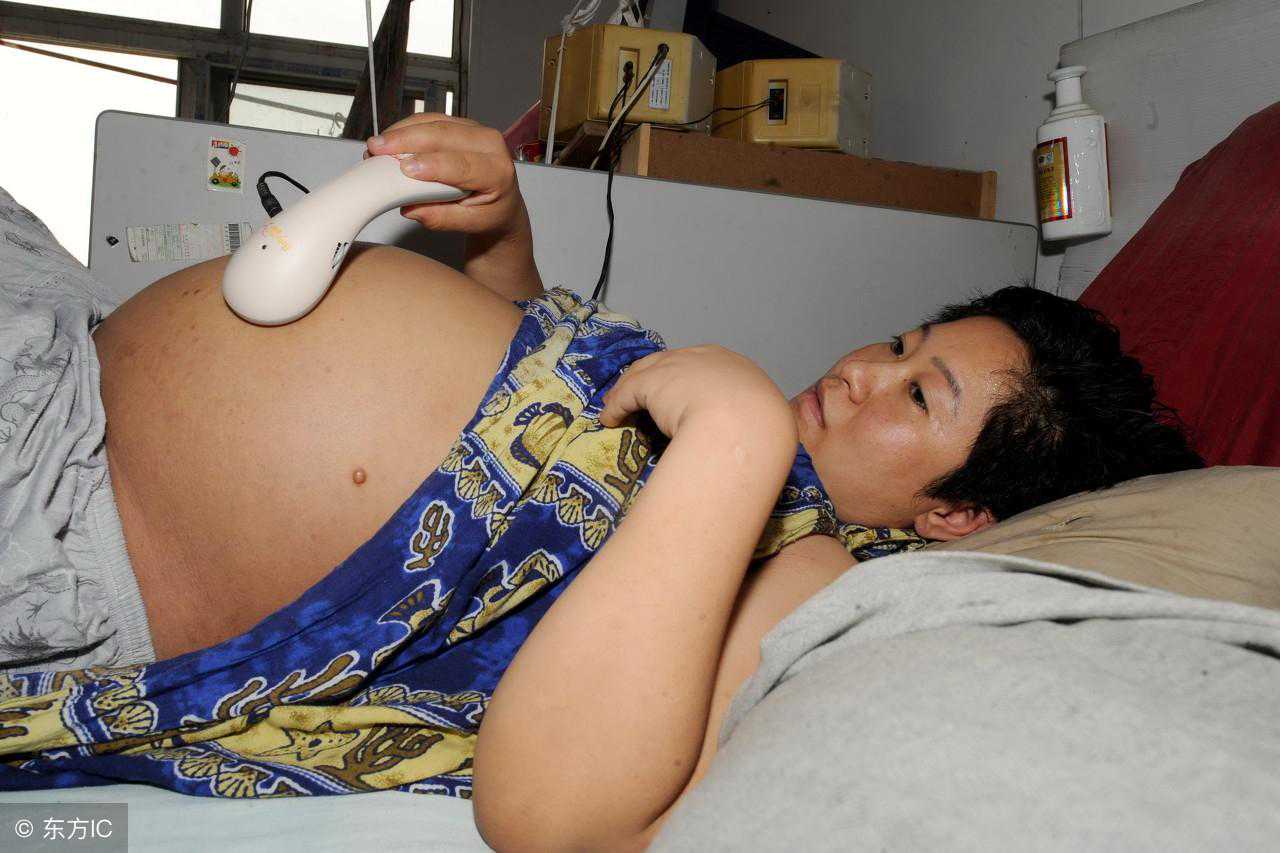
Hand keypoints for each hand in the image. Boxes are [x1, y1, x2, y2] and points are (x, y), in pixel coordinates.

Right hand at [365, 114, 525, 238]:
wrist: (502, 201)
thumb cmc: (489, 212)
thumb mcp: (471, 224)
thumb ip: (442, 218)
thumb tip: (411, 209)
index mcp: (498, 172)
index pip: (462, 164)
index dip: (432, 164)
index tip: (404, 169)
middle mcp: (491, 144)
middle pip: (444, 135)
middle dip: (406, 140)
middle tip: (376, 149)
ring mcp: (476, 130)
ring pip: (434, 122)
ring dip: (401, 131)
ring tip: (376, 146)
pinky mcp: (461, 124)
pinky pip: (431, 119)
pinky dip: (406, 128)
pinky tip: (389, 139)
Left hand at [599, 345, 795, 443]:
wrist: (744, 421)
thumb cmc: (757, 425)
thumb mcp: (758, 419)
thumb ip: (744, 421)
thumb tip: (740, 438)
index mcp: (733, 366)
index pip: (700, 367)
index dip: (684, 380)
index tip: (675, 395)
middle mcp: (702, 358)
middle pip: (668, 363)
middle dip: (651, 378)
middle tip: (637, 396)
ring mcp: (676, 367)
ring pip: (644, 375)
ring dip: (628, 391)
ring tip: (615, 406)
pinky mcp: (651, 383)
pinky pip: (628, 394)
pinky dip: (616, 407)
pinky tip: (609, 420)